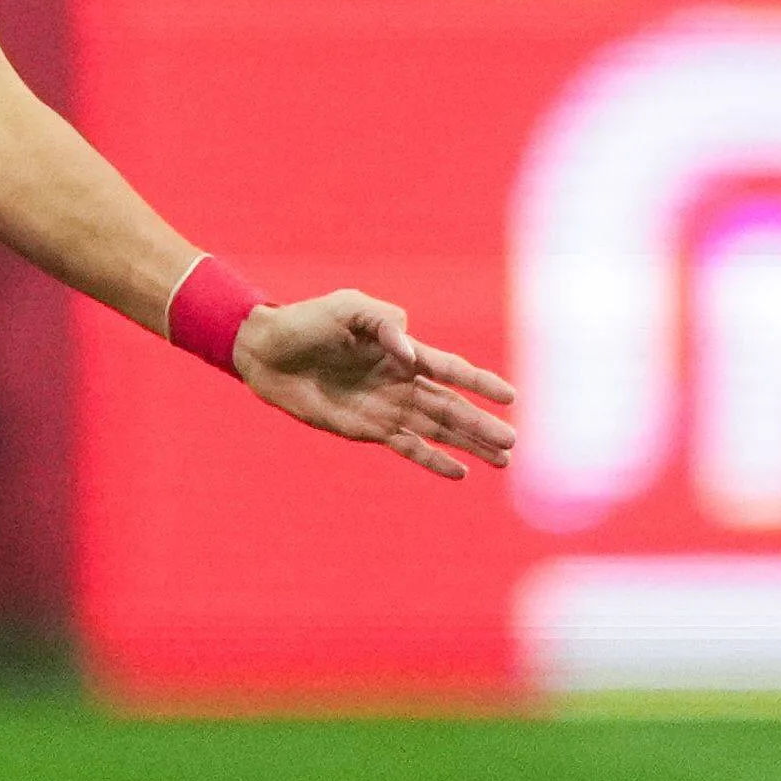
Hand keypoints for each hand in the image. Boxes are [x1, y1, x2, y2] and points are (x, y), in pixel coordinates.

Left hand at [233, 290, 518, 480]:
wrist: (267, 350)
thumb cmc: (308, 321)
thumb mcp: (347, 308)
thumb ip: (383, 323)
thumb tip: (410, 354)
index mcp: (402, 350)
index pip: (450, 369)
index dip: (480, 383)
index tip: (511, 397)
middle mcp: (401, 382)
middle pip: (451, 406)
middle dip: (482, 424)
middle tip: (513, 442)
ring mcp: (386, 407)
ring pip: (438, 430)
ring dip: (469, 444)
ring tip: (501, 460)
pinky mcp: (367, 428)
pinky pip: (408, 446)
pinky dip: (433, 460)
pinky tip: (460, 473)